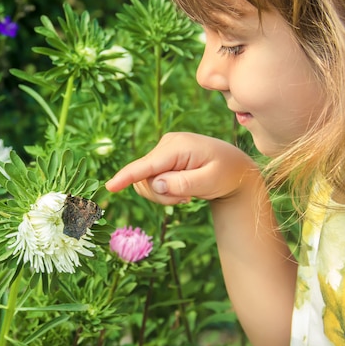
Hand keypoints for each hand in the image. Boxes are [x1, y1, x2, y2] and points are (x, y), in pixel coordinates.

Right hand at [105, 132, 258, 204]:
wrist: (235, 167)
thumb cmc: (226, 174)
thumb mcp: (210, 181)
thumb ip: (184, 184)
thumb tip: (156, 185)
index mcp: (178, 146)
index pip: (147, 164)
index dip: (127, 176)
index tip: (109, 187)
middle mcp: (166, 144)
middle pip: (145, 178)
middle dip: (160, 196)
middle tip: (185, 201)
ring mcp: (163, 150)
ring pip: (145, 181)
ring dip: (162, 195)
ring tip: (186, 195)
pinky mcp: (161, 158)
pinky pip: (150, 180)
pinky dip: (163, 191)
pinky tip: (181, 190)